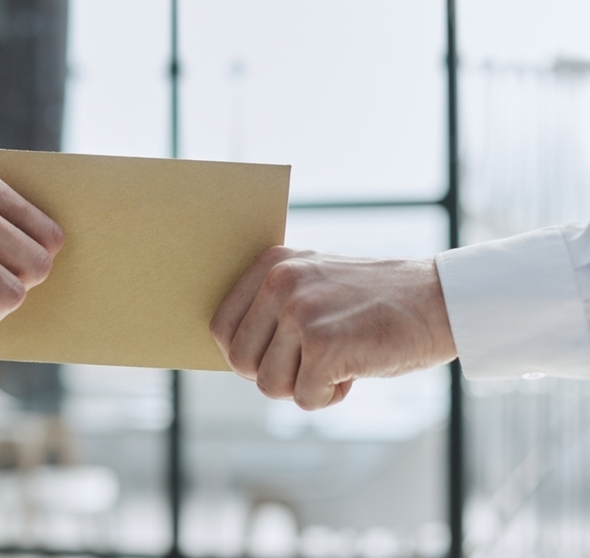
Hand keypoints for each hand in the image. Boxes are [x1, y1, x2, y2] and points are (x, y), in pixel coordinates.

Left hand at [210, 247, 456, 409]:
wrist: (442, 300)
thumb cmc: (376, 303)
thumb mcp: (315, 284)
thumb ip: (272, 307)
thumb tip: (231, 356)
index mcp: (272, 263)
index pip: (221, 326)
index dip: (248, 354)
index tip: (282, 354)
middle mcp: (280, 281)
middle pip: (240, 362)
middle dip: (276, 375)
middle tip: (313, 362)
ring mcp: (301, 311)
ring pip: (269, 385)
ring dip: (306, 386)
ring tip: (340, 359)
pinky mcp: (325, 344)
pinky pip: (305, 398)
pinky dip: (332, 396)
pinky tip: (356, 369)